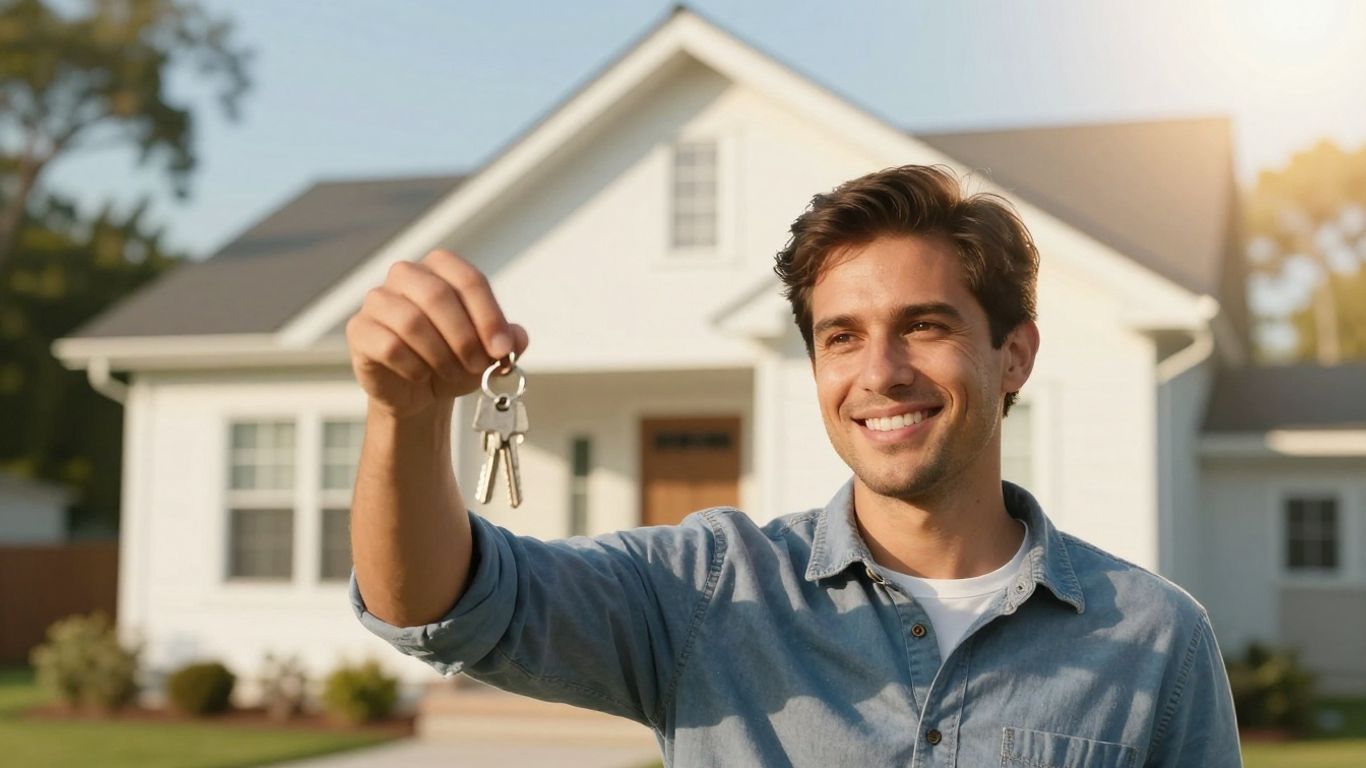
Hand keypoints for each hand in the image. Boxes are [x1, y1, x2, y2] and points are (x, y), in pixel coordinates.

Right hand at [345, 250, 528, 419]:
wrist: (418, 392)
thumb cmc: (454, 360)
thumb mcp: (488, 352)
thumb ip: (507, 340)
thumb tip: (518, 337)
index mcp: (441, 268)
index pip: (468, 279)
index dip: (488, 316)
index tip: (502, 349)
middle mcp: (406, 275)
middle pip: (437, 295)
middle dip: (464, 337)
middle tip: (478, 366)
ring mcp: (378, 300)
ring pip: (411, 321)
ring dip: (440, 355)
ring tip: (452, 373)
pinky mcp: (359, 329)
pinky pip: (388, 345)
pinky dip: (413, 366)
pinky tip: (421, 376)